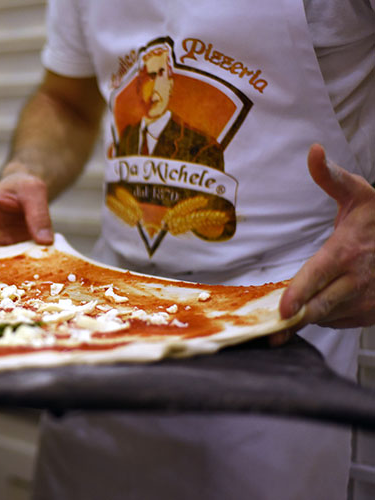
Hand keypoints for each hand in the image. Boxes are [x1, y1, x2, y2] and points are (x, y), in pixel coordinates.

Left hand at [280, 144, 374, 328]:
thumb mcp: (358, 194)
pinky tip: (317, 303)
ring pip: (325, 317)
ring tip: (291, 309)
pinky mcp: (370, 315)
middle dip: (294, 319)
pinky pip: (337, 322)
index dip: (299, 296)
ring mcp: (366, 301)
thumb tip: (314, 151)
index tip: (283, 310)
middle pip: (318, 308)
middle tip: (271, 330)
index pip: (317, 277)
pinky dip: (323, 316)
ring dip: (306, 315)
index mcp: (347, 252)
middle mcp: (357, 280)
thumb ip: (330, 177)